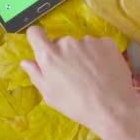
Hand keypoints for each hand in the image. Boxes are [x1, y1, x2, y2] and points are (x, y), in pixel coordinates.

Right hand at [20, 26, 135, 132]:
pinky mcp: (107, 42)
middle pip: (61, 42)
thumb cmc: (77, 105)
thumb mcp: (50, 95)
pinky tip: (104, 71)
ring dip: (83, 55)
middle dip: (64, 54)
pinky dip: (100, 55)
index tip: (43, 46)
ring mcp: (89, 41)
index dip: (37, 38)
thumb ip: (36, 74)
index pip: (35, 33)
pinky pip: (99, 45)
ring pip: (81, 44)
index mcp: (49, 55)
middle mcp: (68, 42)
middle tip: (74, 74)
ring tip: (92, 75)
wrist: (113, 107)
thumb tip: (26, 62)